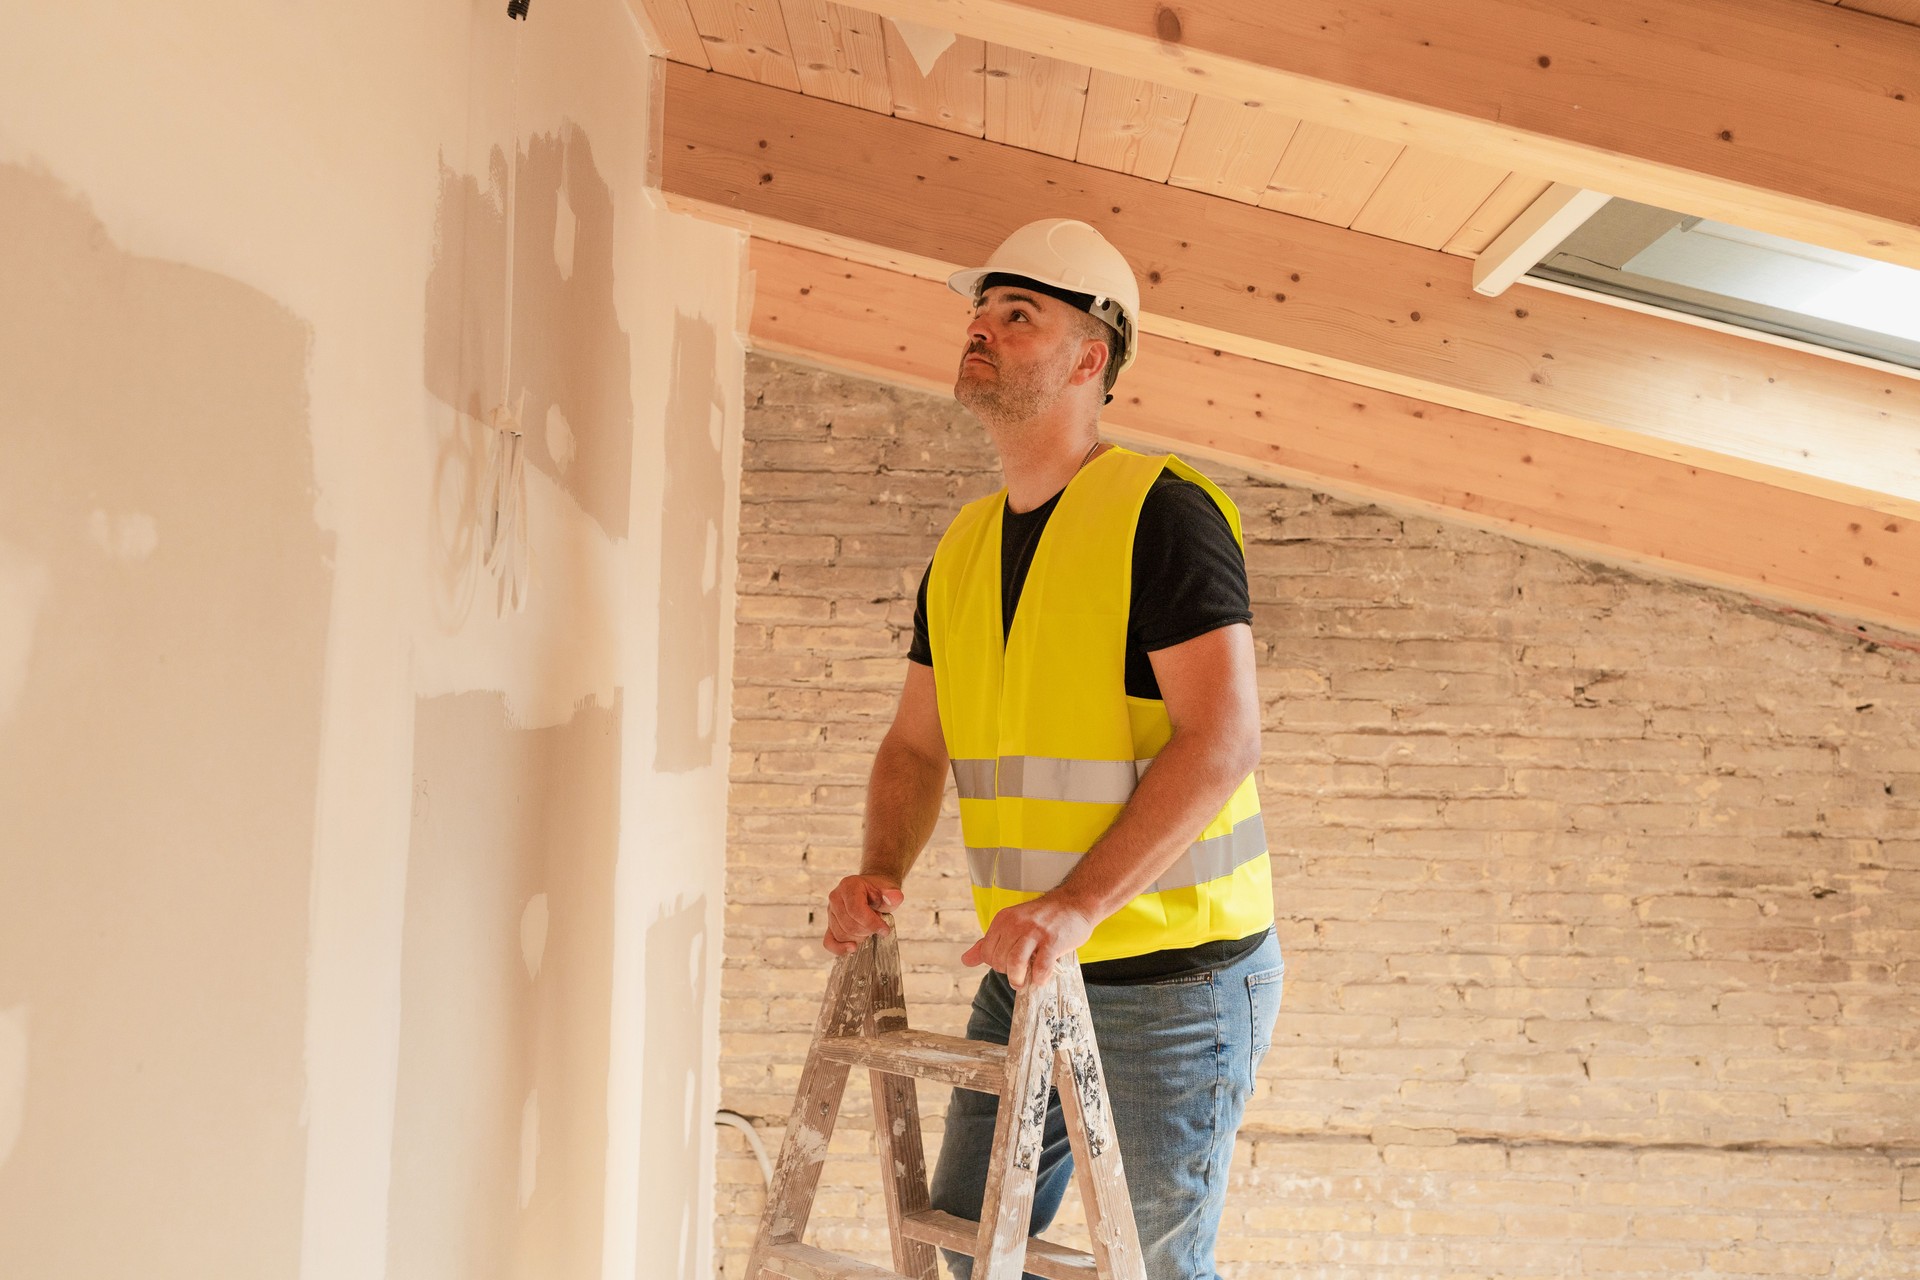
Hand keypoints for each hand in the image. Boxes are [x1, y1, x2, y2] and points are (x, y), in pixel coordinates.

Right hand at [822, 874, 904, 954]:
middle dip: (867, 930)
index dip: (872, 923)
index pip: (856, 910)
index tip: (885, 930)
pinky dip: (839, 948)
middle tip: (878, 925)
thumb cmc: (879, 892)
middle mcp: (836, 897)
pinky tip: (852, 948)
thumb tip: (895, 897)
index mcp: (848, 886)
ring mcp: (830, 911)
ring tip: (869, 928)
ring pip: (841, 934)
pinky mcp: (830, 924)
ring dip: (859, 937)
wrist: (871, 891)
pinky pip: (829, 941)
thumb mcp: (889, 890)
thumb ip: (892, 894)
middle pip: (849, 925)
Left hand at [960, 894, 1095, 988]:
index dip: (995, 964)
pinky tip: (1041, 978)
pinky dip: (1038, 977)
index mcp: (1004, 919)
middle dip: (1007, 973)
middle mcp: (1016, 924)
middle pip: (1000, 960)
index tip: (1008, 966)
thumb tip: (966, 960)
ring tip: (1024, 982)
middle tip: (1019, 975)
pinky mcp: (1053, 941)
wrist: (1075, 903)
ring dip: (1018, 979)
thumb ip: (988, 942)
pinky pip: (1040, 966)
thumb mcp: (1012, 924)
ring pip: (1015, 963)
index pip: (986, 951)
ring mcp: (1035, 932)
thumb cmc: (1044, 918)